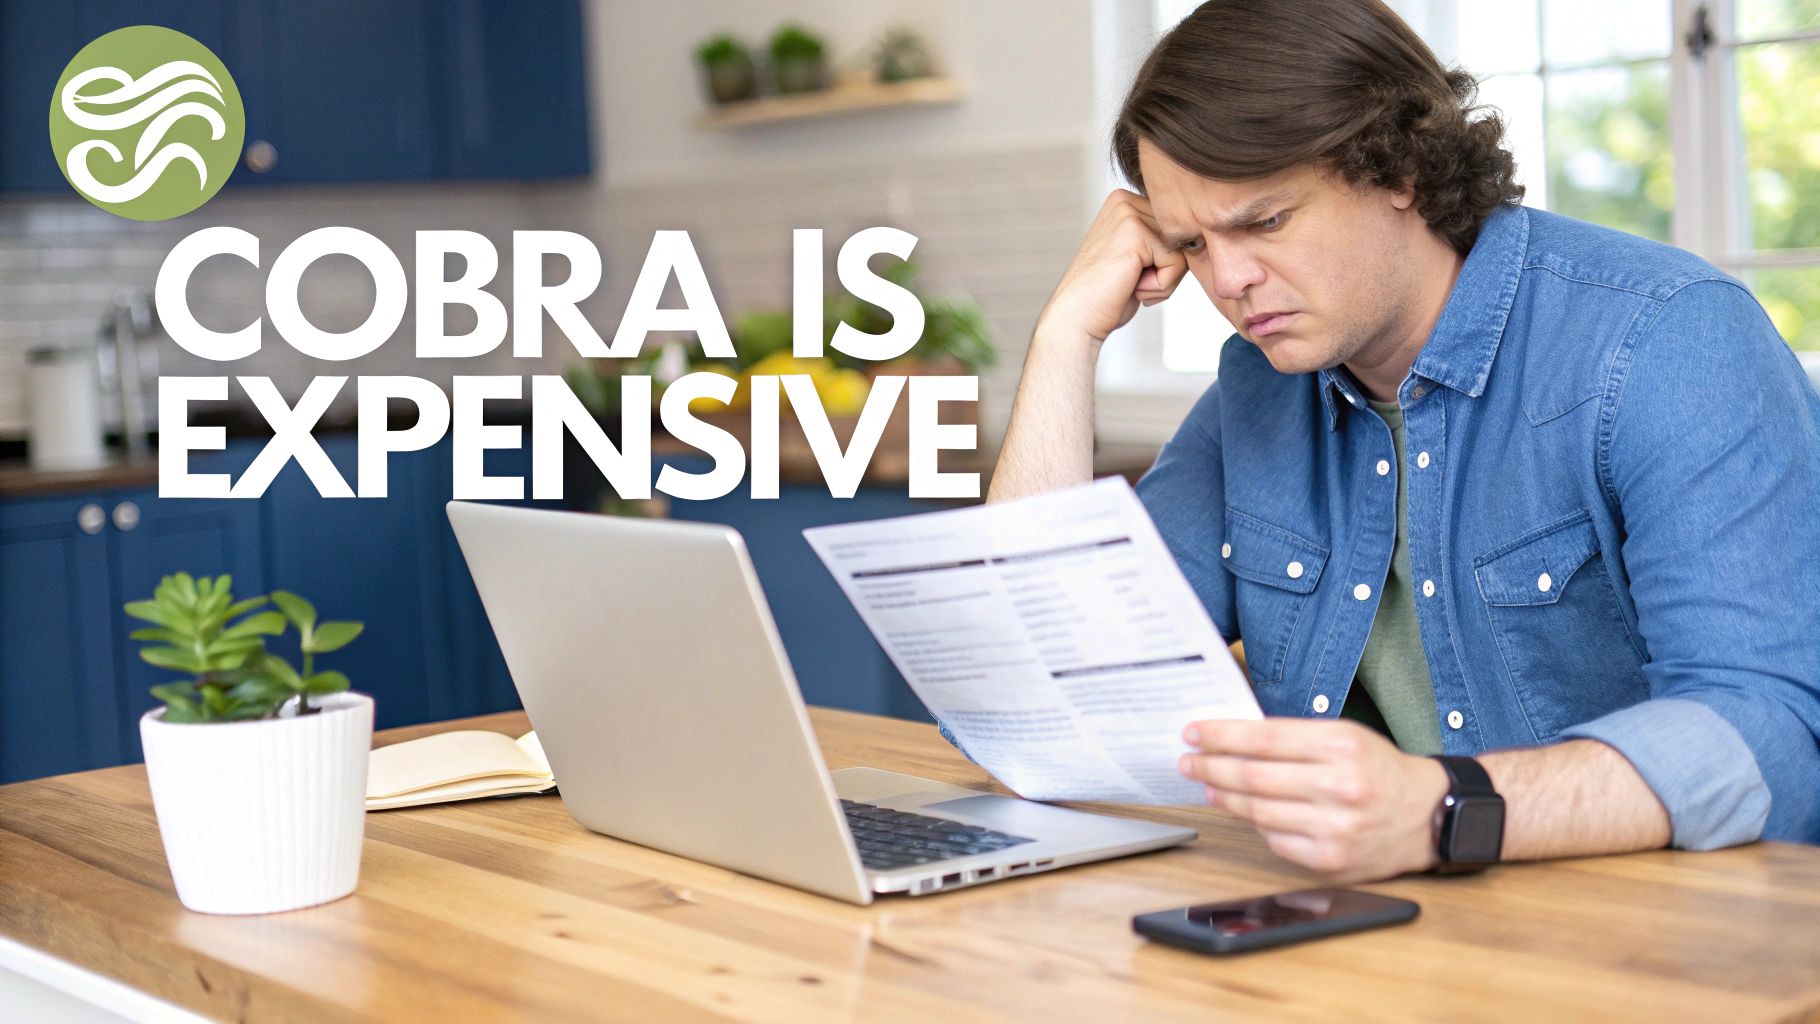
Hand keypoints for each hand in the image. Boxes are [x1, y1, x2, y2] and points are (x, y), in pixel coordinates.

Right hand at [1036, 189, 1190, 345]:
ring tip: (1130, 283)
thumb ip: (1163, 240)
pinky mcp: (1135, 232)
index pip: (1177, 230)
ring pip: (1183, 250)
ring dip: (1164, 279)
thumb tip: (1203, 234)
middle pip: (1183, 237)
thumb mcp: (1140, 258)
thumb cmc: (1108, 296)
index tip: (1131, 272)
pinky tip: (1131, 286)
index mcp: (1125, 201)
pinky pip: (1177, 263)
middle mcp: (1125, 200)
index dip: (1164, 261)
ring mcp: (1128, 213)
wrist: (1077, 319)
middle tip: (1131, 281)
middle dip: (1166, 269)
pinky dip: (1161, 286)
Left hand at [1178, 718, 1449, 881]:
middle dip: (1212, 768)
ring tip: (1209, 786)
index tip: (1194, 734)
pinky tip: (1247, 813)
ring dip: (1225, 798)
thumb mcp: (1345, 736)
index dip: (1222, 736)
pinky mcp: (1332, 860)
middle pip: (1254, 778)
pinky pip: (1276, 841)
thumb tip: (1232, 741)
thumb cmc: (1380, 770)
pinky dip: (1257, 826)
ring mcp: (1336, 828)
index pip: (1264, 739)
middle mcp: (1340, 788)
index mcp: (1342, 747)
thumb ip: (1294, 737)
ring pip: (1259, 812)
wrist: (1428, 815)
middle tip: (1189, 762)